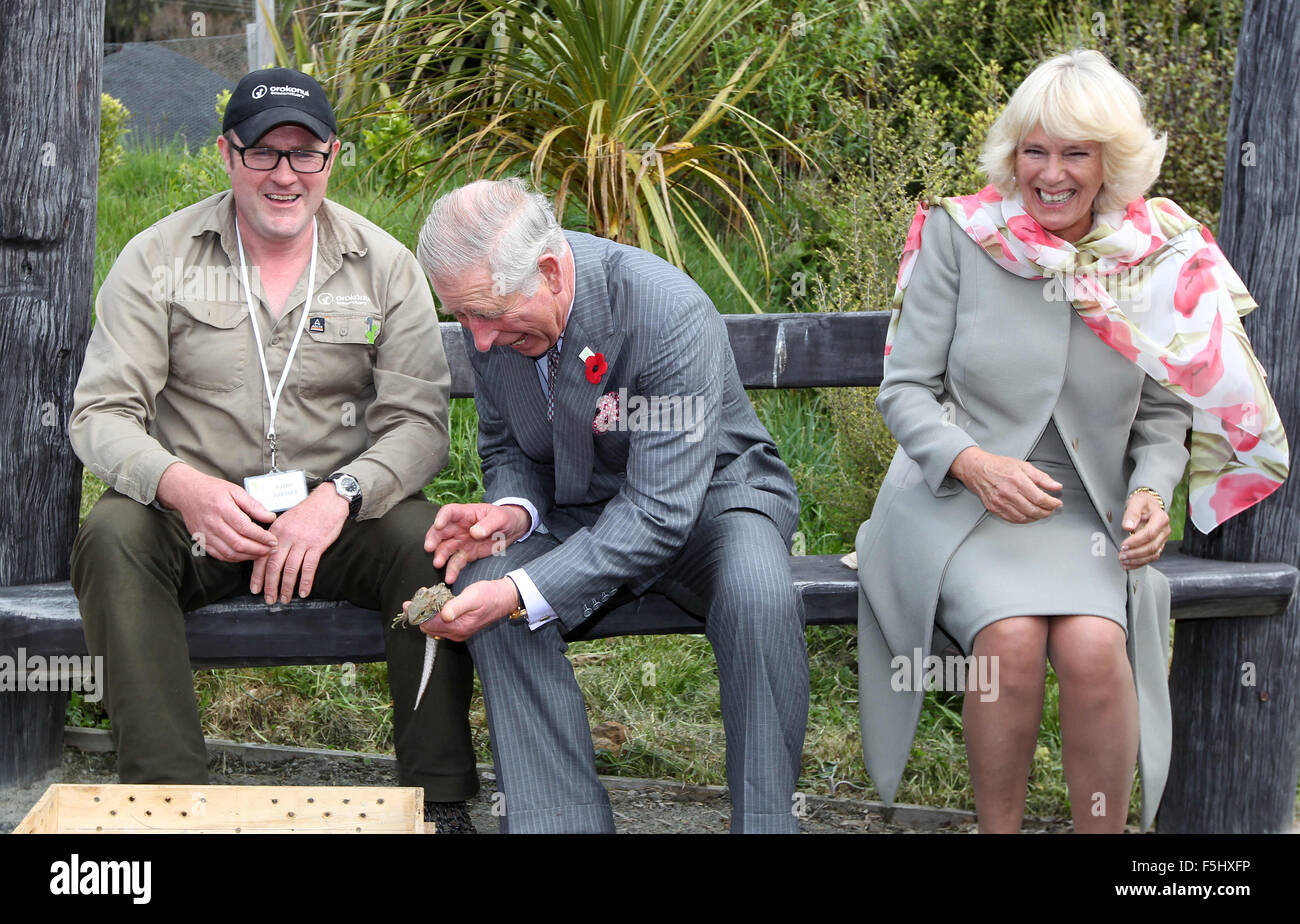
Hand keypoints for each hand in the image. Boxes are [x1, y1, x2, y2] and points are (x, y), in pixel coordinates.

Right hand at [156, 462, 277, 561]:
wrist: (186, 491)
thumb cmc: (213, 489)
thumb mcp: (235, 491)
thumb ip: (253, 505)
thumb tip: (270, 518)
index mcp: (222, 508)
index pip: (245, 528)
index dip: (261, 537)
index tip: (273, 540)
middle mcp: (212, 523)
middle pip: (238, 543)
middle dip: (258, 550)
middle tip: (271, 550)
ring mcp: (205, 534)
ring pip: (229, 553)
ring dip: (248, 556)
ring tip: (262, 554)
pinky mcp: (201, 541)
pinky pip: (219, 555)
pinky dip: (234, 558)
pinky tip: (246, 555)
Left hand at [250, 484, 348, 602]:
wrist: (328, 501)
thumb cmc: (308, 512)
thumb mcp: (286, 520)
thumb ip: (277, 537)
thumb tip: (268, 557)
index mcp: (276, 531)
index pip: (262, 556)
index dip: (257, 576)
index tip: (256, 589)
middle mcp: (286, 537)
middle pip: (274, 566)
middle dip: (270, 586)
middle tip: (269, 599)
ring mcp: (301, 541)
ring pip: (290, 569)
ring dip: (286, 587)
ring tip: (284, 599)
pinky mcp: (317, 545)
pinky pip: (309, 567)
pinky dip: (305, 582)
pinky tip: (304, 592)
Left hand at [403, 577, 519, 642]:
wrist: (506, 598)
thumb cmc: (490, 595)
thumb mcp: (473, 597)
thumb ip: (457, 606)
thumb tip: (443, 614)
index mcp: (458, 627)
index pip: (429, 624)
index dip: (417, 613)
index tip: (409, 603)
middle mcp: (456, 634)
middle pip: (428, 627)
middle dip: (419, 613)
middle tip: (416, 598)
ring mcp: (458, 632)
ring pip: (433, 626)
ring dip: (426, 613)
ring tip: (423, 598)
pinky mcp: (460, 628)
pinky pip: (440, 624)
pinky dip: (434, 614)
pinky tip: (434, 603)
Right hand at [425, 503, 529, 583]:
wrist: (512, 529)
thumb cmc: (504, 518)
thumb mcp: (500, 518)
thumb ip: (488, 524)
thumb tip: (475, 533)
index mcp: (465, 513)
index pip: (449, 512)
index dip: (442, 518)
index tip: (438, 525)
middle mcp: (459, 527)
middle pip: (441, 531)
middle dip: (433, 539)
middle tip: (429, 548)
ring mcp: (461, 541)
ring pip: (445, 548)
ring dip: (440, 556)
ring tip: (438, 564)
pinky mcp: (466, 554)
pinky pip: (456, 562)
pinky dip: (452, 570)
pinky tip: (450, 577)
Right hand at [949, 446, 1063, 523]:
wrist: (976, 469)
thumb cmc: (998, 466)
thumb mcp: (1023, 466)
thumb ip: (1041, 477)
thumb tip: (1056, 486)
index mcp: (1017, 480)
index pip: (1039, 498)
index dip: (1052, 503)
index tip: (1057, 503)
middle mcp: (1008, 493)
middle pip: (1033, 510)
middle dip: (1046, 512)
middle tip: (1051, 509)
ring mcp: (1000, 503)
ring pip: (1024, 517)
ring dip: (1036, 517)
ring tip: (1042, 512)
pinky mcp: (994, 509)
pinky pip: (1012, 519)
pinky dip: (1024, 520)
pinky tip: (1029, 515)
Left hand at [1119, 491, 1170, 569]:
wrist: (1149, 504)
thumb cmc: (1143, 502)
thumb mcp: (1136, 502)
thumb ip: (1131, 513)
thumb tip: (1128, 527)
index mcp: (1161, 518)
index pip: (1149, 534)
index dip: (1136, 542)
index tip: (1123, 545)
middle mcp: (1165, 530)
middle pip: (1152, 547)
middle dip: (1135, 553)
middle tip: (1121, 555)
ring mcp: (1163, 539)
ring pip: (1153, 554)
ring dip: (1137, 560)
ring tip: (1124, 561)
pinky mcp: (1159, 545)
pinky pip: (1152, 557)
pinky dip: (1140, 562)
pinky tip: (1130, 564)